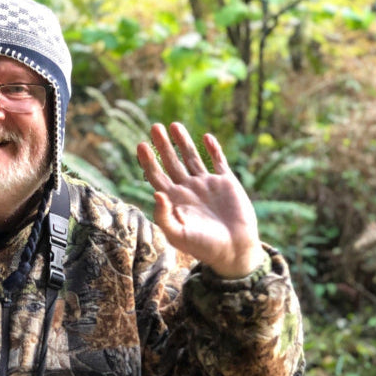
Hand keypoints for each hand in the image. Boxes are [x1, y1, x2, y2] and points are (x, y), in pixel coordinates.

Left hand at [137, 122, 262, 277]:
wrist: (233, 250)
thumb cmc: (203, 247)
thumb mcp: (178, 235)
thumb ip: (163, 216)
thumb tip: (155, 193)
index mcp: (174, 201)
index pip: (156, 176)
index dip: (148, 161)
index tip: (141, 145)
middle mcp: (187, 189)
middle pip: (171, 162)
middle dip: (162, 145)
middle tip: (154, 126)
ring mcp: (206, 185)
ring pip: (192, 158)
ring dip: (183, 142)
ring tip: (173, 125)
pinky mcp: (226, 183)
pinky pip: (218, 162)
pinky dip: (213, 149)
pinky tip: (206, 137)